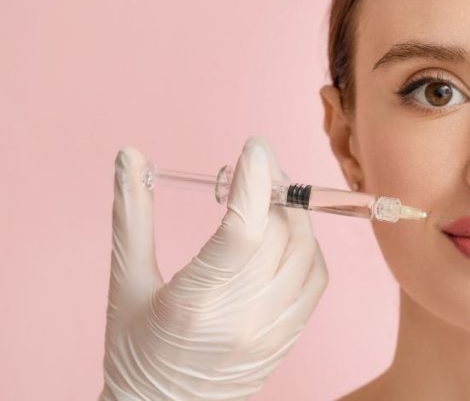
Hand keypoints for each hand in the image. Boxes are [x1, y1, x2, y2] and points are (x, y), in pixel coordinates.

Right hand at [100, 137, 328, 399]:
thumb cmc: (134, 353)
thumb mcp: (124, 284)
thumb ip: (132, 216)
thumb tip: (130, 157)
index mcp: (196, 302)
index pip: (243, 227)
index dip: (255, 179)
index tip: (255, 147)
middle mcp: (244, 316)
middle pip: (279, 234)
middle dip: (274, 189)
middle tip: (259, 166)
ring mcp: (272, 330)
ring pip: (306, 254)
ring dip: (295, 216)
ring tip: (273, 195)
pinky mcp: (289, 338)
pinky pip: (316, 280)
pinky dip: (309, 248)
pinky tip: (288, 233)